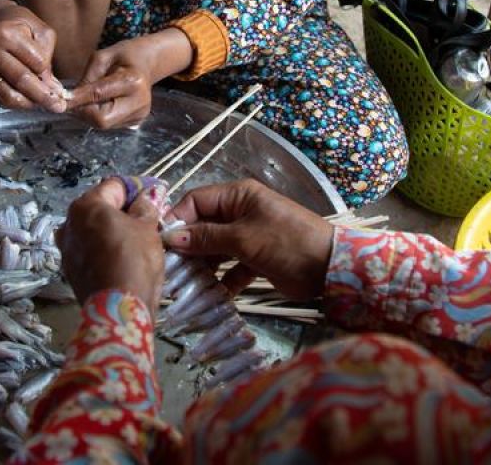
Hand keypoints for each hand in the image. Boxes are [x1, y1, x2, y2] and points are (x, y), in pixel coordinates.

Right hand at [0, 0, 68, 113]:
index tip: (60, 86)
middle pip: (21, 81)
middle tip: (58, 106)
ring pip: (8, 95)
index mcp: (6, 33)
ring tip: (43, 104)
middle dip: (43, 97)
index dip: (49, 75)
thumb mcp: (39, 30)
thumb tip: (53, 88)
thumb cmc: (19, 25)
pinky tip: (28, 101)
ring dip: (29, 104)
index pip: (36, 62)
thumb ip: (48, 56)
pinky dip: (16, 104)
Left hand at [56, 178, 164, 311]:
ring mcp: (66, 247)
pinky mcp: (70, 269)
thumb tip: (145, 197)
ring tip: (135, 242)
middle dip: (122, 211)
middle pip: (100, 207)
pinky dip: (104, 250)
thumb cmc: (134, 260)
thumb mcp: (147, 228)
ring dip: (112, 231)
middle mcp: (69, 223)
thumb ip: (145, 207)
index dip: (136, 190)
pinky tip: (121, 259)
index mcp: (86, 205)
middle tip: (146, 221)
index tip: (151, 199)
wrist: (117, 309)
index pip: (115, 186)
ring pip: (94, 230)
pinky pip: (90, 250)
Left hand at [67, 30, 192, 128]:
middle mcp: (140, 101)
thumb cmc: (124, 56)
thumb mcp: (102, 57)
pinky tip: (103, 102)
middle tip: (75, 100)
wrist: (147, 63)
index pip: (98, 95)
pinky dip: (100, 115)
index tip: (60, 100)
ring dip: (90, 114)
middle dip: (84, 111)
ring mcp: (140, 114)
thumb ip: (87, 78)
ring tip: (90, 98)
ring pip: (104, 124)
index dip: (78, 99)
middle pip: (102, 119)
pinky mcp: (137, 121)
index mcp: (133, 80)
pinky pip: (110, 124)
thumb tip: (70, 99)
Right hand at [163, 179, 333, 299]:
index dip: (178, 219)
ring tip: (187, 284)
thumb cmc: (286, 242)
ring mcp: (248, 236)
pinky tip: (213, 294)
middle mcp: (240, 213)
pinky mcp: (256, 259)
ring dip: (202, 266)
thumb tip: (171, 237)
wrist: (330, 267)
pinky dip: (222, 280)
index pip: (196, 201)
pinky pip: (231, 268)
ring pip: (215, 249)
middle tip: (171, 268)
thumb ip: (207, 237)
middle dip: (187, 246)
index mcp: (238, 196)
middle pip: (203, 226)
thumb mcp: (244, 238)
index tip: (161, 242)